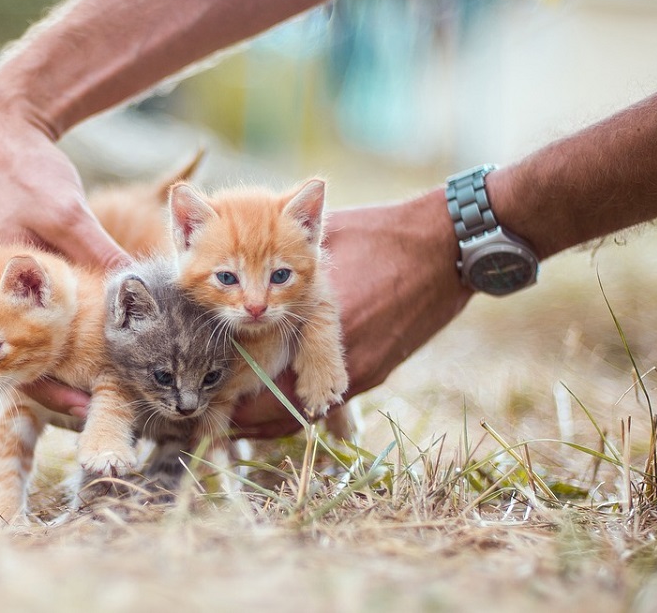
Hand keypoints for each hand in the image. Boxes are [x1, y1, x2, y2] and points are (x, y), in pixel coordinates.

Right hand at [0, 84, 129, 415]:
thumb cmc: (26, 170)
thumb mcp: (67, 215)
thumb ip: (100, 254)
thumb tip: (140, 290)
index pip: (14, 357)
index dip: (51, 388)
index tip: (85, 406)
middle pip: (17, 356)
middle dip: (55, 383)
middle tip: (94, 404)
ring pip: (23, 334)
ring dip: (54, 359)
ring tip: (93, 383)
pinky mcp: (12, 269)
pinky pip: (28, 310)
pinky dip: (53, 328)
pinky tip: (86, 338)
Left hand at [231, 191, 473, 438]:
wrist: (449, 247)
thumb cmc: (382, 234)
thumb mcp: (322, 244)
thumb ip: (281, 259)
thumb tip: (241, 263)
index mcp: (317, 323)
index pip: (262, 381)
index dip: (230, 396)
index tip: (207, 397)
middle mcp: (339, 356)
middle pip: (280, 410)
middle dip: (245, 418)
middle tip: (216, 420)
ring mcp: (362, 369)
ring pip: (305, 414)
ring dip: (272, 419)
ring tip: (240, 421)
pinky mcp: (377, 369)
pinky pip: (331, 402)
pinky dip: (303, 406)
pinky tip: (283, 402)